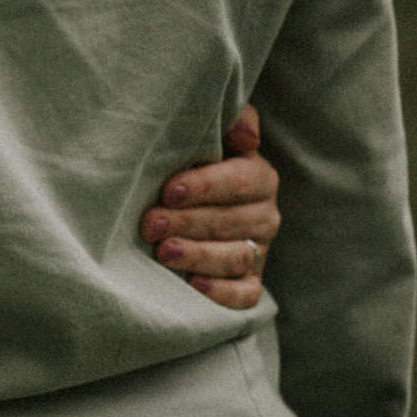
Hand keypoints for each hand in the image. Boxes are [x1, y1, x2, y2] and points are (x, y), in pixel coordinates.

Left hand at [139, 105, 281, 309]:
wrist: (183, 209)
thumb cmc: (192, 168)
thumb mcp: (211, 138)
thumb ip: (230, 122)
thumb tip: (246, 135)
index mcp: (259, 178)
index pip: (241, 180)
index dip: (206, 186)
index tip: (169, 190)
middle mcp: (265, 216)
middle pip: (233, 221)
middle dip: (190, 222)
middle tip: (151, 224)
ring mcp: (257, 252)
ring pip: (236, 257)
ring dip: (199, 255)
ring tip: (164, 252)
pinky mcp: (249, 283)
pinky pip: (245, 295)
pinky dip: (222, 292)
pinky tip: (194, 285)